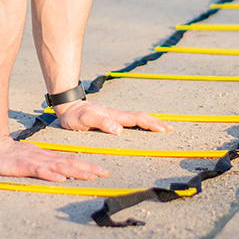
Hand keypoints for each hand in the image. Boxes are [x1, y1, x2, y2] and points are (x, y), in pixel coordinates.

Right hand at [0, 138, 109, 180]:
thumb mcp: (32, 162)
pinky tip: (62, 178)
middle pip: (70, 163)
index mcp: (48, 158)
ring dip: (76, 171)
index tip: (101, 171)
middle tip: (104, 173)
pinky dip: (51, 174)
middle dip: (88, 169)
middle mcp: (45, 159)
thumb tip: (63, 174)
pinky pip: (40, 171)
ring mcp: (35, 161)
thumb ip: (46, 167)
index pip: (71, 162)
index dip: (87, 166)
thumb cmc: (11, 157)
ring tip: (90, 176)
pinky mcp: (25, 166)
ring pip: (59, 166)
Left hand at [55, 101, 173, 134]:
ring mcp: (115, 117)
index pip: (137, 119)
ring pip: (137, 119)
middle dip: (157, 123)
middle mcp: (117, 116)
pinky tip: (143, 128)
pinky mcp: (111, 120)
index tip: (164, 129)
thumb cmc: (75, 116)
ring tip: (162, 128)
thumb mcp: (85, 120)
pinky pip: (131, 121)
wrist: (68, 108)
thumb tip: (119, 130)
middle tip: (170, 129)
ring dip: (151, 123)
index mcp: (114, 116)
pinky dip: (141, 124)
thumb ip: (101, 123)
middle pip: (141, 118)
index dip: (151, 124)